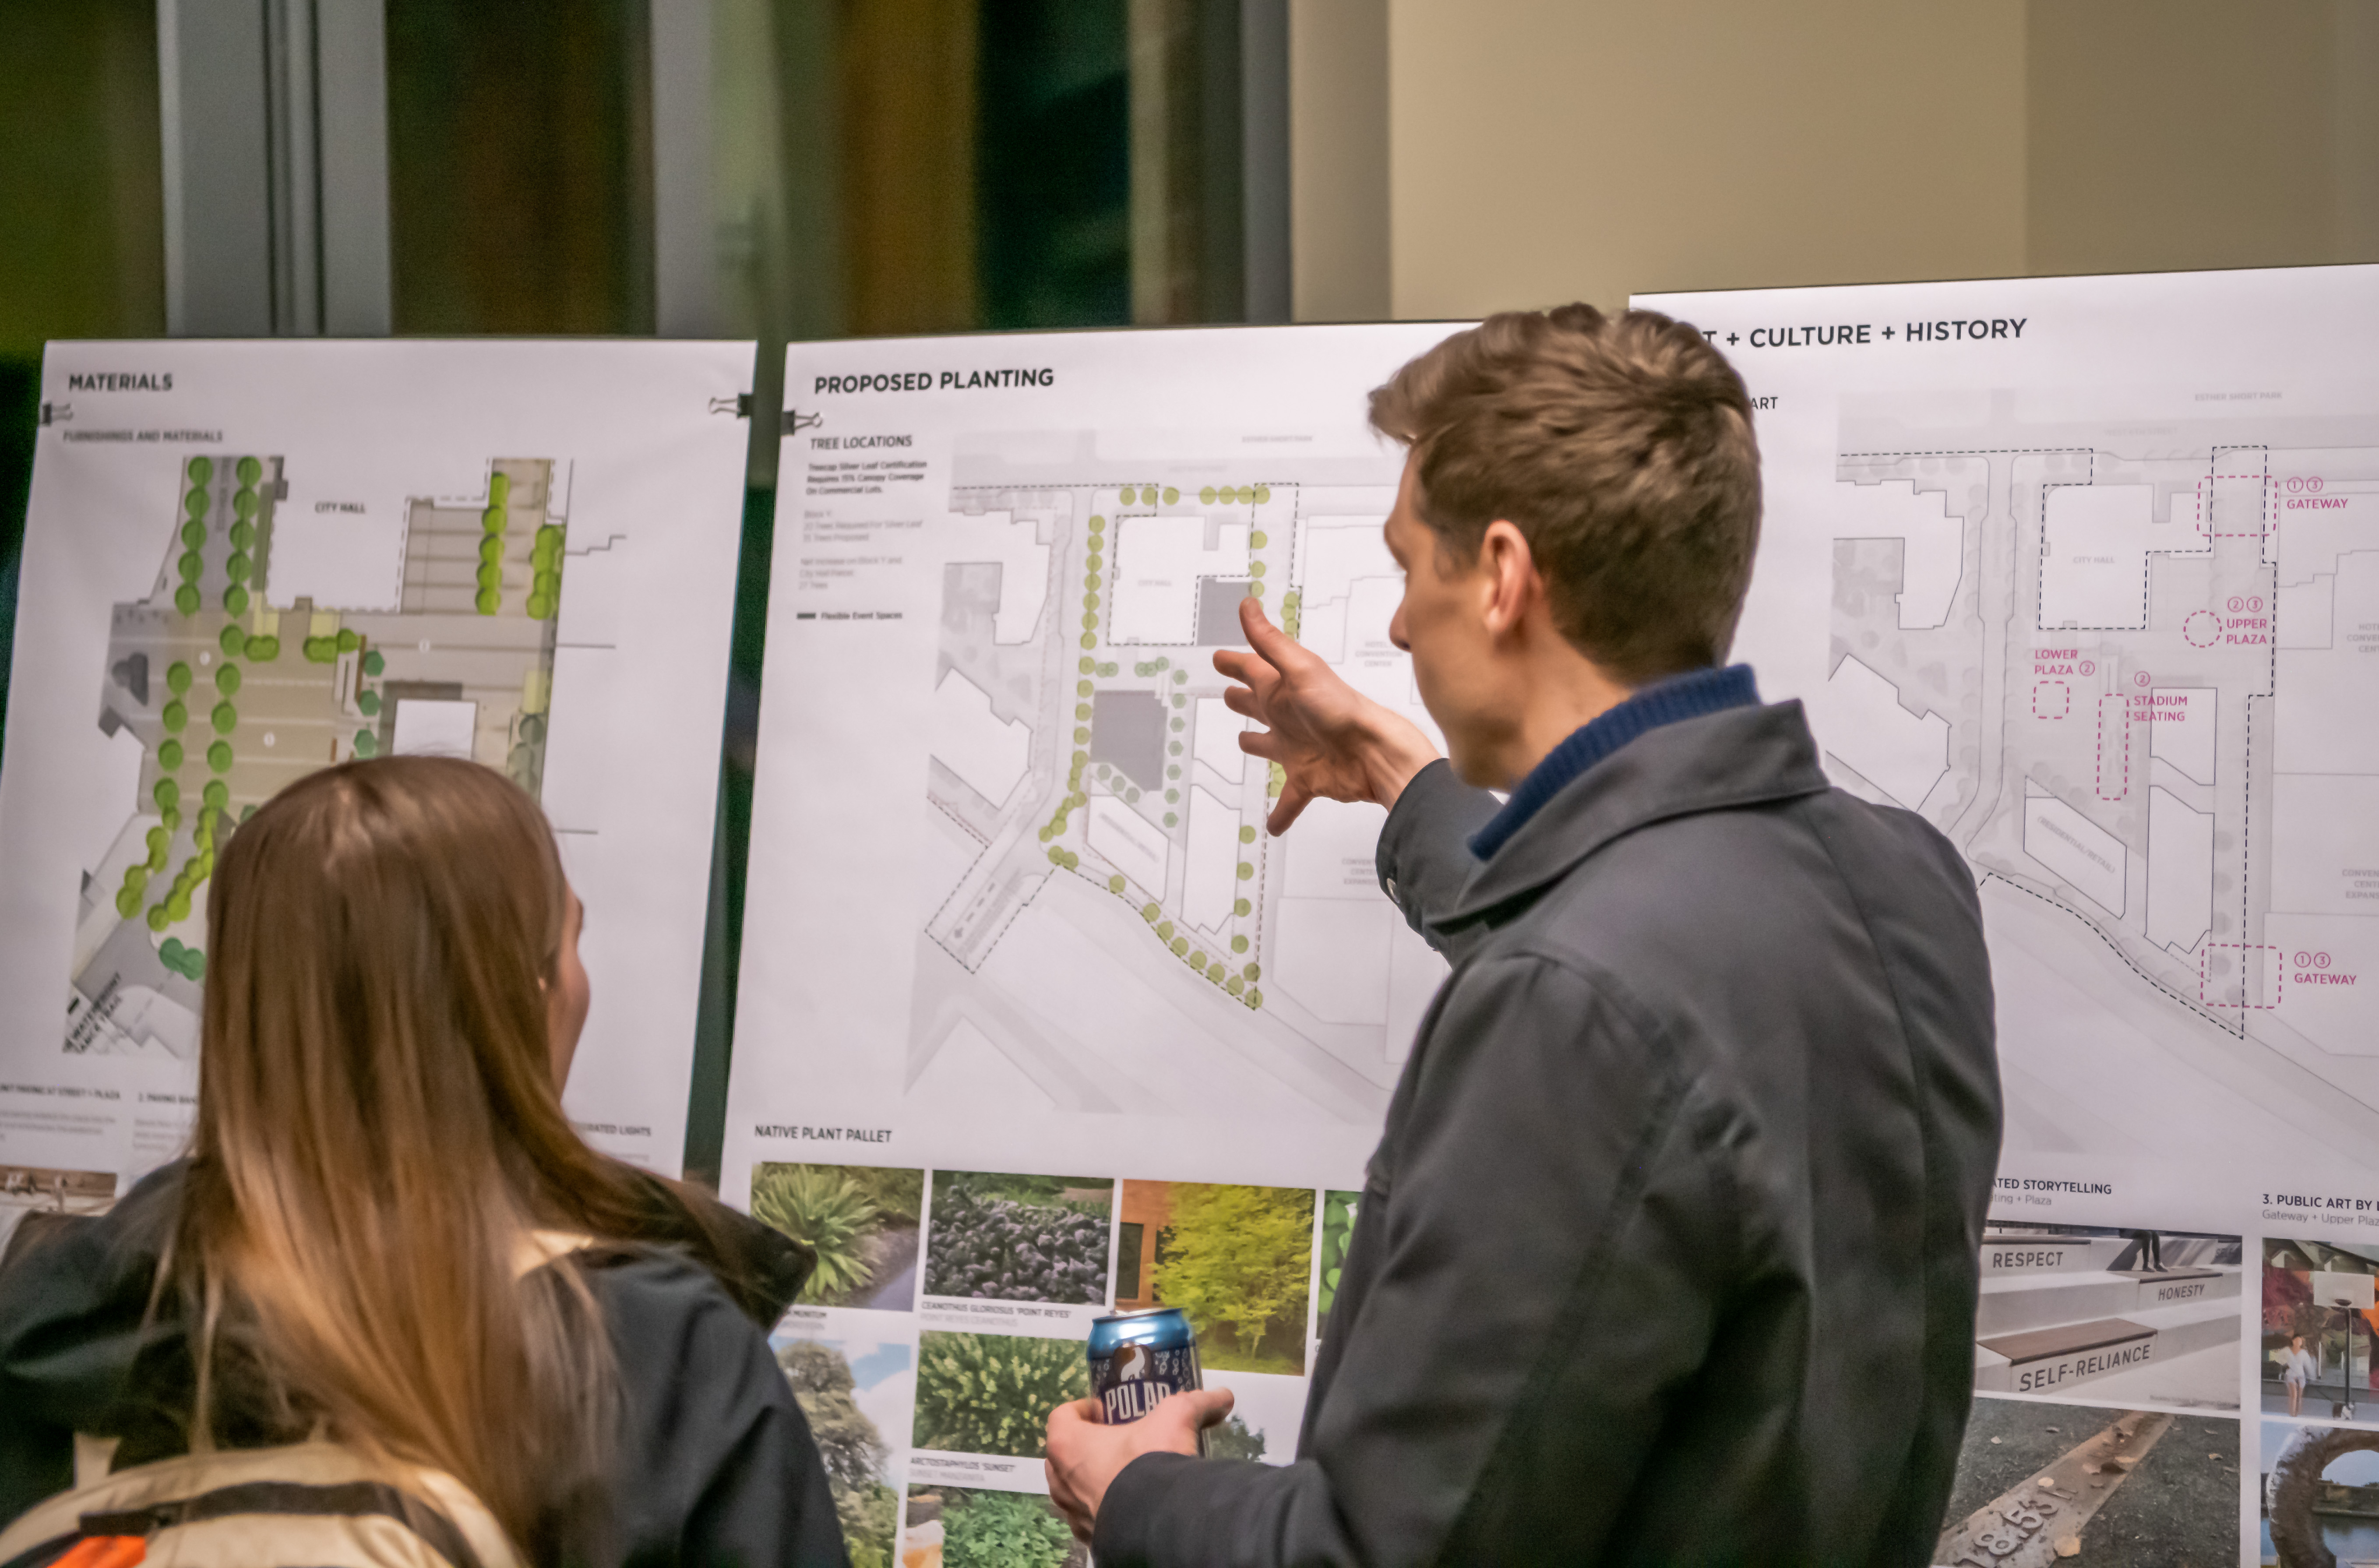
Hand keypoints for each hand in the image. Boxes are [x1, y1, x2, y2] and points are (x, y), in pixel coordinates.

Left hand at [1044, 1387, 1234, 1541]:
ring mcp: (1073, 1514)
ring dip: (1091, 1478)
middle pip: (1062, 1455)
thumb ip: (1199, 1402)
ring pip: (1072, 1490)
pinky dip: (1104, 1508)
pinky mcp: (1091, 1538)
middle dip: (1085, 1446)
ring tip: (1124, 1472)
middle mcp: (1061, 1481)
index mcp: (1068, 1445)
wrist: (1161, 1524)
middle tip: (1116, 1439)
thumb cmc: (1151, 1462)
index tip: (1106, 1410)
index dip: (1082, 1409)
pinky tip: (1131, 1502)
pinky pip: (1089, 1518)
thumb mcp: (1177, 1418)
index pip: (1061, 1416)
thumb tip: (1223, 1397)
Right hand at [1216, 597, 1440, 833]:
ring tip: (1242, 743)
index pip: (1252, 670)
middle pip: (1258, 705)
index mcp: (1284, 690)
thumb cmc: (1342, 709)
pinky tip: (1271, 825)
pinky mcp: (1307, 779)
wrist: (1375, 753)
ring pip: (1269, 746)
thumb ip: (1270, 642)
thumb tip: (1247, 606)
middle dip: (1242, 699)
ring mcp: (1297, 749)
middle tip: (1228, 696)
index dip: (1234, 663)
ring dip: (1256, 744)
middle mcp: (1288, 718)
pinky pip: (1288, 799)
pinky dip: (1280, 813)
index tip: (1219, 658)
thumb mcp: (1301, 669)